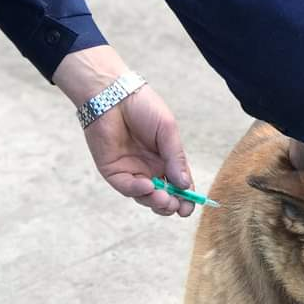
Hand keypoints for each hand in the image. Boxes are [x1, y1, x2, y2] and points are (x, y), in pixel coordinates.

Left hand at [53, 45, 194, 216]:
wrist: (113, 95)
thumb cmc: (143, 107)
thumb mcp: (167, 130)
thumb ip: (175, 157)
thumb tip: (186, 185)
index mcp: (165, 157)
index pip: (179, 184)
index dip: (186, 197)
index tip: (190, 207)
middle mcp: (149, 167)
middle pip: (163, 195)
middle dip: (171, 204)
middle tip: (178, 206)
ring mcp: (131, 170)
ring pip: (145, 196)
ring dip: (156, 201)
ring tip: (165, 199)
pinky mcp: (113, 171)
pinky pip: (126, 187)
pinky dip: (138, 190)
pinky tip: (148, 186)